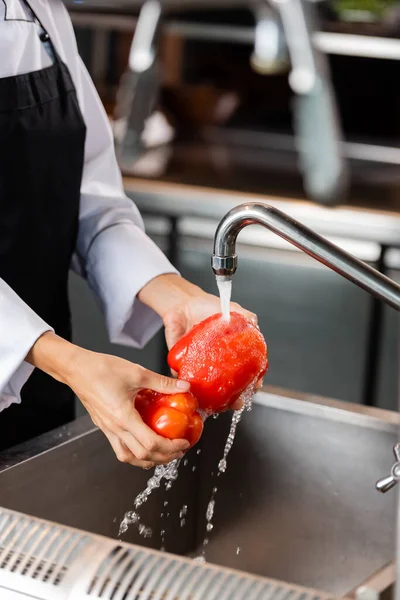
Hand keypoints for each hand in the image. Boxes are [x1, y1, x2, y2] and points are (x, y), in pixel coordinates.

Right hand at [26, 333, 189, 467]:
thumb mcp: (137, 373)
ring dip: (147, 459)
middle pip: (141, 456)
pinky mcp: (103, 426)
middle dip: (163, 457)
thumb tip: (184, 387)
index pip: (150, 444)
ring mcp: (107, 429)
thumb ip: (162, 382)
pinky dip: (134, 452)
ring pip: (128, 457)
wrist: (76, 368)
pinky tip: (142, 443)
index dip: (170, 447)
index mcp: (124, 418)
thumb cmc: (101, 369)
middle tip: (178, 451)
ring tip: (162, 453)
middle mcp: (114, 428)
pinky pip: (119, 448)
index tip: (183, 443)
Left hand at [138, 274, 259, 407]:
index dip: (253, 380)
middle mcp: (219, 363)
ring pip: (210, 390)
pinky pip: (186, 382)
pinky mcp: (183, 366)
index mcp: (233, 353)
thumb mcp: (230, 309)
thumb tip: (254, 324)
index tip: (256, 385)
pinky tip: (194, 394)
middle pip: (231, 386)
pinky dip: (189, 390)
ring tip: (220, 405)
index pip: (247, 371)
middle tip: (238, 401)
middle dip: (237, 397)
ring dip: (216, 401)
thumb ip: (245, 316)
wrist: (182, 303)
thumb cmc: (207, 306)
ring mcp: (202, 367)